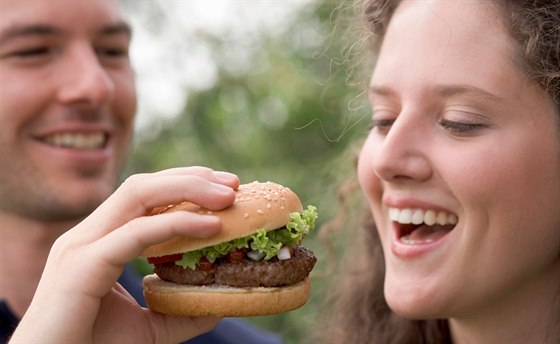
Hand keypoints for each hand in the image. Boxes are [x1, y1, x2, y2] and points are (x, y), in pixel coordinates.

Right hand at [11, 167, 239, 342]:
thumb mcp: (148, 328)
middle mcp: (89, 235)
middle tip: (233, 183)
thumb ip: (181, 312)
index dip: (184, 185)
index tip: (224, 188)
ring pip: (138, 195)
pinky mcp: (83, 264)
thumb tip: (218, 304)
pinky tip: (211, 226)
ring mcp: (82, 245)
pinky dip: (176, 223)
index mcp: (99, 241)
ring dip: (187, 189)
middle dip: (191, 178)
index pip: (144, 197)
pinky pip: (136, 232)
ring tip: (227, 196)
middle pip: (144, 186)